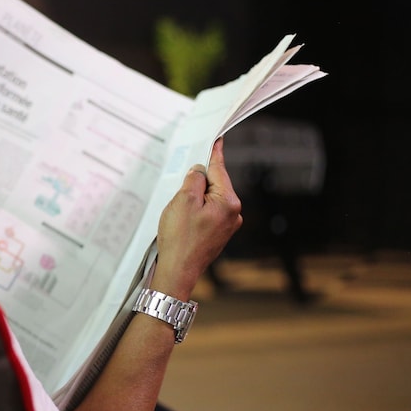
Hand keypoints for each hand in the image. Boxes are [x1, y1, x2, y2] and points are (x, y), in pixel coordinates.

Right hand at [152, 138, 242, 297]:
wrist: (178, 271)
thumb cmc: (180, 239)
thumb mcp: (183, 201)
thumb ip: (193, 179)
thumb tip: (199, 170)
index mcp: (229, 202)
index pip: (219, 170)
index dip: (213, 153)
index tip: (216, 139)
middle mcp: (233, 213)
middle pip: (214, 184)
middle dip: (197, 181)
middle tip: (180, 181)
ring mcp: (227, 225)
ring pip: (209, 199)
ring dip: (194, 198)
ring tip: (177, 209)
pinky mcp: (218, 233)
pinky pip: (207, 212)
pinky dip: (194, 210)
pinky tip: (182, 219)